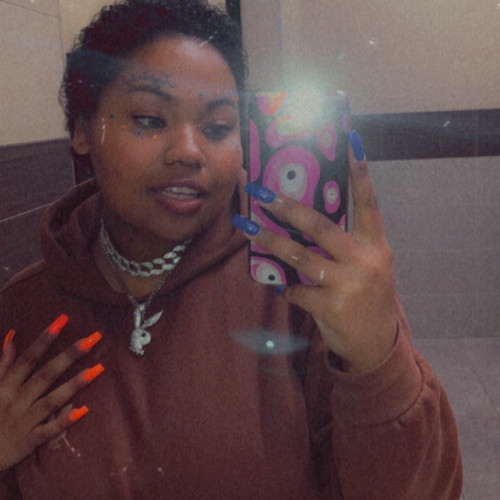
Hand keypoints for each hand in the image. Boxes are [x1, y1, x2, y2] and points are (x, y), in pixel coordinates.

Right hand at [0, 316, 103, 470]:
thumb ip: (2, 363)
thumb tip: (13, 335)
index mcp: (5, 386)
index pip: (28, 358)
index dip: (45, 338)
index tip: (63, 320)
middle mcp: (15, 400)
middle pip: (46, 374)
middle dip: (69, 355)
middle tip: (94, 338)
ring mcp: (22, 421)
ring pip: (51, 400)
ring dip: (74, 384)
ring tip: (98, 369)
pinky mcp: (26, 443)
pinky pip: (47, 432)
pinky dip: (62, 421)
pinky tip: (83, 410)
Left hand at [235, 131, 397, 371]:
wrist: (377, 344)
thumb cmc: (369, 297)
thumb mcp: (368, 265)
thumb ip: (345, 244)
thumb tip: (304, 221)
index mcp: (376, 245)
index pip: (369, 202)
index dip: (361, 173)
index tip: (351, 142)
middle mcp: (365, 260)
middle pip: (320, 225)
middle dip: (287, 206)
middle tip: (260, 191)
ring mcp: (348, 284)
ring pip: (299, 255)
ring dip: (269, 239)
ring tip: (246, 226)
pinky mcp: (330, 307)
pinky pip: (295, 290)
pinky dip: (285, 287)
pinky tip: (281, 286)